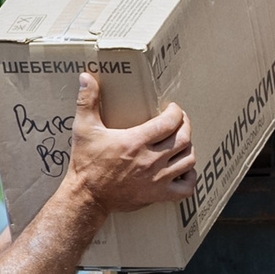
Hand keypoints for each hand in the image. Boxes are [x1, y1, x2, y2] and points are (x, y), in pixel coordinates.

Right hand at [67, 71, 194, 213]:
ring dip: (188, 148)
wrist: (85, 197)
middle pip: (184, 138)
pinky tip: (183, 169)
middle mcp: (151, 160)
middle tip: (179, 122)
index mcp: (136, 141)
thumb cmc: (85, 163)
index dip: (176, 112)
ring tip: (180, 142)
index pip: (171, 122)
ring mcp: (157, 179)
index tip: (172, 108)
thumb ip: (87, 102)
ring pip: (189, 160)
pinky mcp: (158, 195)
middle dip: (185, 126)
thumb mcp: (84, 129)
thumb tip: (86, 77)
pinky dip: (190, 177)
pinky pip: (187, 188)